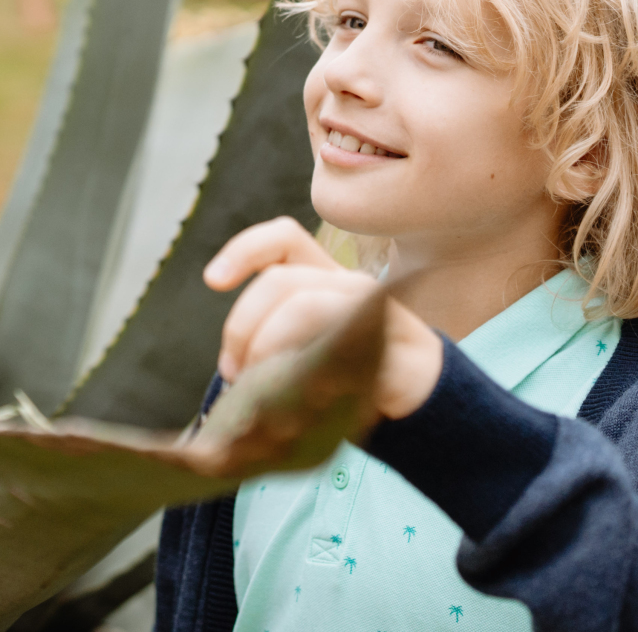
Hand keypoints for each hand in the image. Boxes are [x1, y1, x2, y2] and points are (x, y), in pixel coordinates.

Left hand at [205, 216, 443, 421]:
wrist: (425, 399)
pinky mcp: (391, 336)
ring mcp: (372, 306)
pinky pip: (342, 341)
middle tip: (234, 372)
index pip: (284, 238)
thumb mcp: (309, 353)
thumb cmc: (355, 376)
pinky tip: (300, 392)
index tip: (212, 281)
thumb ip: (275, 342)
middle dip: (243, 326)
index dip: (243, 250)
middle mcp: (346, 283)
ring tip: (260, 389)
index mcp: (323, 277)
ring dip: (268, 347)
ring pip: (304, 305)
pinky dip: (308, 367)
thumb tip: (229, 368)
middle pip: (280, 282)